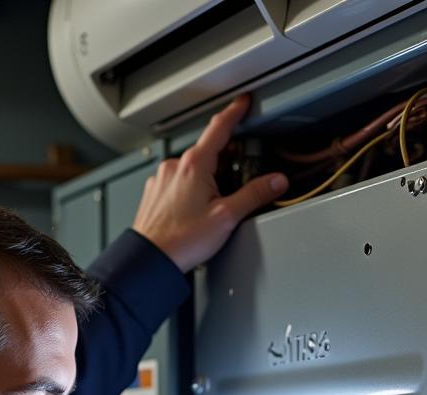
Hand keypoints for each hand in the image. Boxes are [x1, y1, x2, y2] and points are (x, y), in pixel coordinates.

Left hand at [131, 95, 288, 272]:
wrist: (150, 259)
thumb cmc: (182, 241)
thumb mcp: (226, 217)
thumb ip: (254, 195)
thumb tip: (275, 182)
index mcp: (194, 164)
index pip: (219, 127)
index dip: (235, 111)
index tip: (243, 102)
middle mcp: (174, 166)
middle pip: (208, 150)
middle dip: (225, 160)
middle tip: (238, 177)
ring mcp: (161, 179)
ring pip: (191, 168)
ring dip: (207, 178)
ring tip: (214, 205)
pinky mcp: (154, 193)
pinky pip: (177, 182)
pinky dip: (190, 189)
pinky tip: (194, 211)